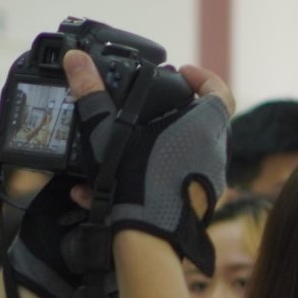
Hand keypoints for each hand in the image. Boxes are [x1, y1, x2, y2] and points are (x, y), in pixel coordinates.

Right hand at [63, 50, 232, 246]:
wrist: (147, 239)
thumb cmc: (135, 179)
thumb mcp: (108, 130)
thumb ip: (91, 91)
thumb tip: (77, 59)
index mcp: (205, 126)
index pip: (220, 90)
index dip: (204, 77)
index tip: (182, 71)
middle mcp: (214, 151)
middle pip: (206, 120)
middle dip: (180, 109)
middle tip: (155, 102)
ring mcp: (211, 177)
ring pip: (192, 149)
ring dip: (166, 139)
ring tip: (134, 137)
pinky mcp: (199, 200)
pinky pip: (179, 176)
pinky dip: (157, 170)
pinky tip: (123, 177)